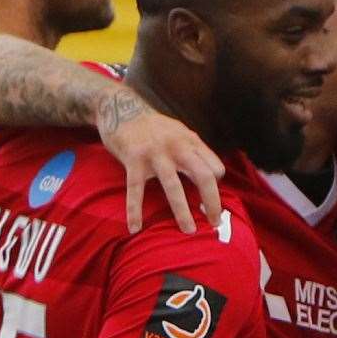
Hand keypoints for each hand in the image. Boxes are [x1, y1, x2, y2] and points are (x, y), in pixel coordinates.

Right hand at [96, 90, 224, 234]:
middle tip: (214, 223)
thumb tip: (213, 176)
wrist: (119, 106)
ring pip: (174, 187)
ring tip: (189, 231)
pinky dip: (135, 211)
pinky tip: (135, 227)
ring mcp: (155, 153)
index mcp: (191, 142)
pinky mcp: (133, 159)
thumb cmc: (153, 127)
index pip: (215, 168)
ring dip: (182, 212)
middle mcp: (178, 146)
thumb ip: (194, 152)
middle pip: (204, 177)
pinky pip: (135, 190)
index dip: (217, 186)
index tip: (211, 201)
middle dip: (212, 202)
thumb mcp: (179, 133)